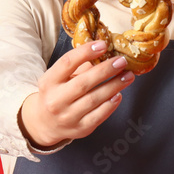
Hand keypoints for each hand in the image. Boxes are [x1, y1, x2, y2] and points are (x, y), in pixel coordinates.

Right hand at [19, 40, 134, 147]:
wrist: (46, 123)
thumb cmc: (56, 94)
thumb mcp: (59, 78)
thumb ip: (78, 65)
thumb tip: (104, 50)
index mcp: (49, 82)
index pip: (67, 63)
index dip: (85, 52)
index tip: (103, 45)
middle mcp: (56, 100)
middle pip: (83, 83)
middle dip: (105, 70)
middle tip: (121, 61)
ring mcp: (68, 116)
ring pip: (94, 99)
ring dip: (114, 86)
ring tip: (127, 76)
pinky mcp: (80, 129)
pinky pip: (99, 116)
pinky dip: (110, 104)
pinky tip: (119, 94)